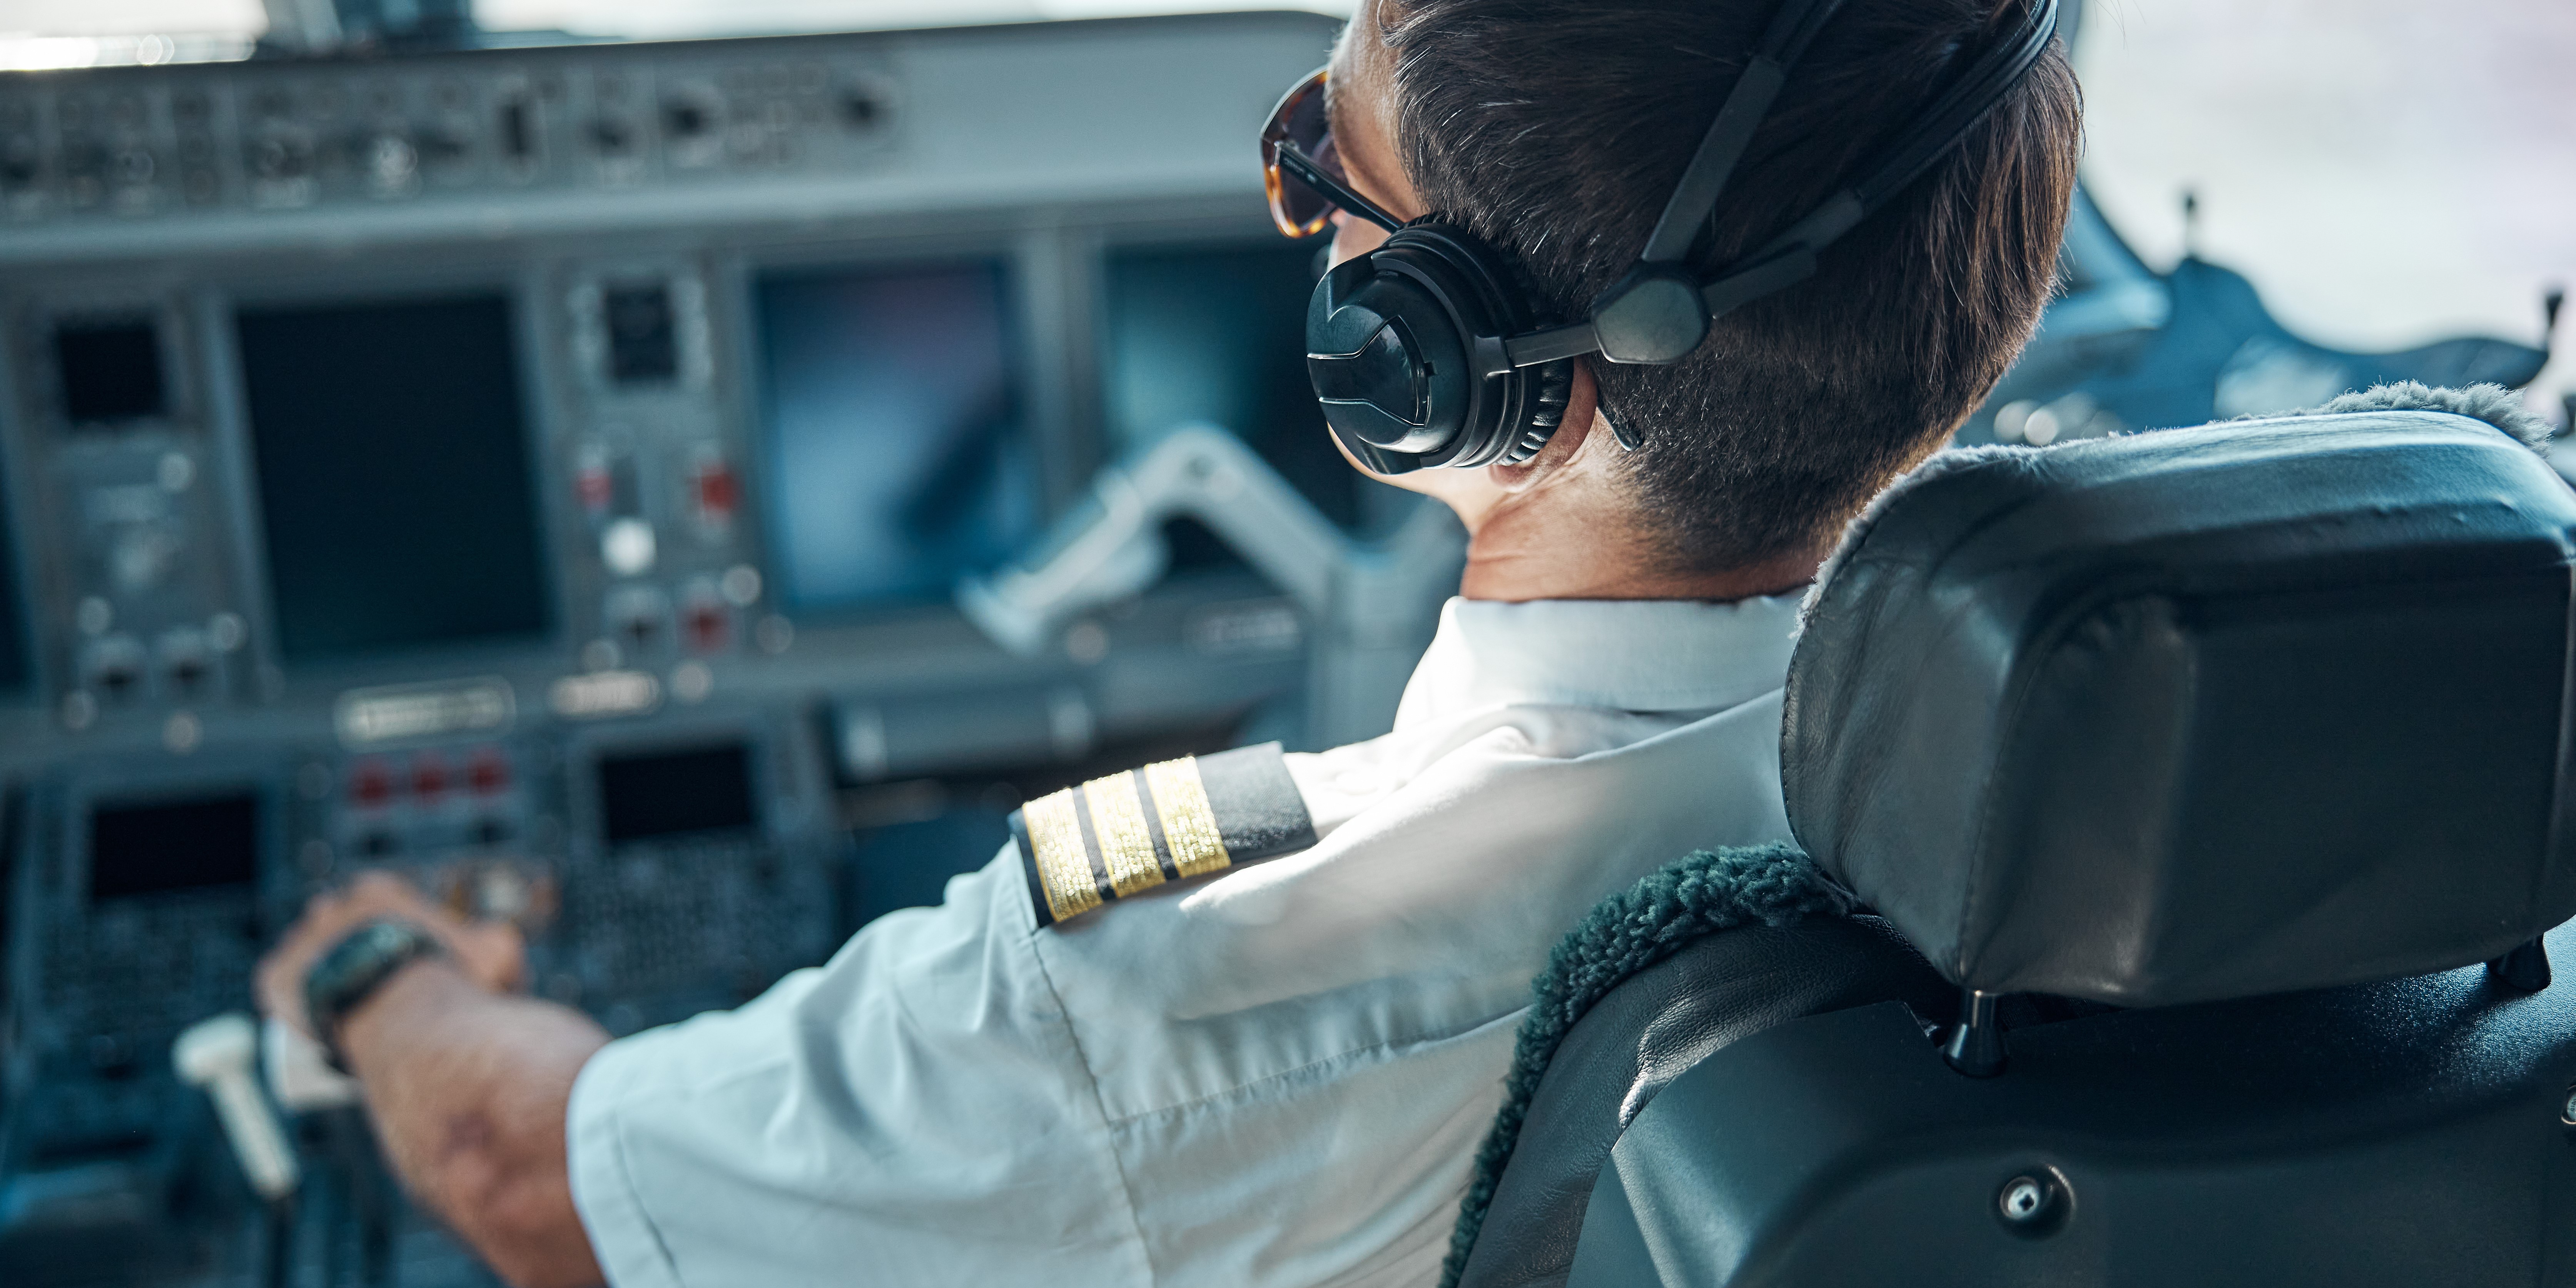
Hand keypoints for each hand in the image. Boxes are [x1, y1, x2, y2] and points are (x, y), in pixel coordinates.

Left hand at [256, 871, 525, 1037]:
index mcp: (379, 892)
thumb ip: (500, 942)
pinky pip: (274, 984)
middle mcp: (332, 906)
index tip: (402, 964)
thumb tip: (497, 948)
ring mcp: (301, 941)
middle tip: (372, 987)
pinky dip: (286, 999)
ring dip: (319, 973)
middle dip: (351, 948)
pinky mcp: (274, 976)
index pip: (378, 904)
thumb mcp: (498, 952)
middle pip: (336, 924)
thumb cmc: (456, 983)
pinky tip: (302, 1017)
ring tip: (341, 1008)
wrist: (407, 1021)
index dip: (393, 934)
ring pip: (306, 954)